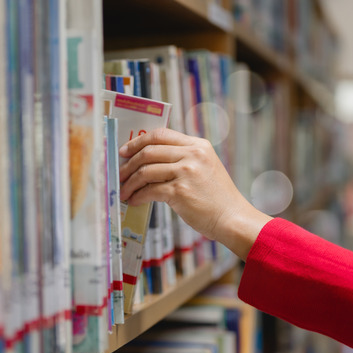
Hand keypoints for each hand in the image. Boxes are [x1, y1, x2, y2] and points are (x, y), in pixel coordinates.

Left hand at [118, 128, 270, 259]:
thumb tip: (147, 161)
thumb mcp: (205, 167)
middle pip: (149, 151)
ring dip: (130, 182)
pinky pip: (150, 190)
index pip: (161, 134)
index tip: (125, 150)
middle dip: (129, 163)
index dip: (138, 141)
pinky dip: (138, 196)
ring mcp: (186, 172)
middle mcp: (192, 154)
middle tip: (120, 172)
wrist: (232, 218)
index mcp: (197, 145)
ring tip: (124, 191)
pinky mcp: (180, 191)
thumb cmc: (216, 196)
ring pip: (146, 171)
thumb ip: (182, 158)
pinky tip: (134, 200)